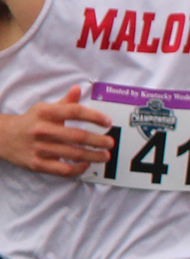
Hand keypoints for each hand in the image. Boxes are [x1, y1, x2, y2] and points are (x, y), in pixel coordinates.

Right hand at [0, 86, 114, 176]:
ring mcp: (39, 148)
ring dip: (93, 156)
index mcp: (45, 113)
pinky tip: (86, 164)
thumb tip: (78, 89)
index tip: (108, 122)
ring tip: (105, 156)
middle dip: (98, 140)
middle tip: (110, 143)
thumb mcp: (44, 108)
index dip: (94, 117)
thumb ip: (65, 102)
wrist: (3, 137)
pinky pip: (63, 170)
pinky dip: (78, 169)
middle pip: (77, 136)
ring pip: (73, 154)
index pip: (74, 112)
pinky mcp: (37, 164)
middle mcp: (42, 130)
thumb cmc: (31, 122)